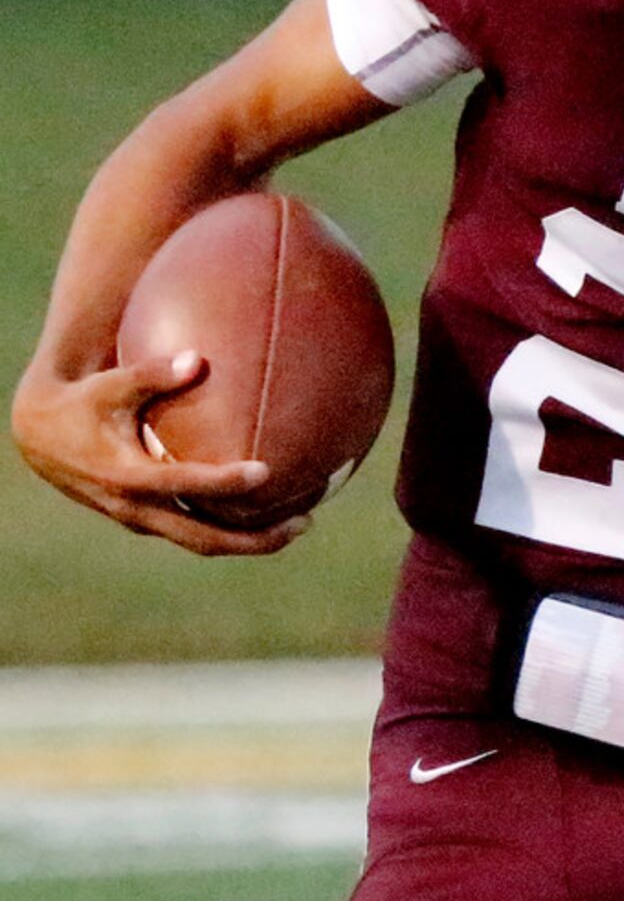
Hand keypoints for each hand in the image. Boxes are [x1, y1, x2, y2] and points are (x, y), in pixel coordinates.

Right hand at [11, 350, 306, 555]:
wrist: (42, 440)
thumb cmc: (82, 402)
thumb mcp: (108, 385)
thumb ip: (151, 374)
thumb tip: (197, 358)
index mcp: (127, 477)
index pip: (183, 485)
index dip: (224, 483)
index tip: (265, 472)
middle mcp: (137, 508)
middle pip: (204, 538)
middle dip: (255, 538)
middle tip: (305, 522)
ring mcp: (143, 520)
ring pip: (203, 541)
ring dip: (250, 540)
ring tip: (299, 523)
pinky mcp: (148, 520)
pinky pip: (196, 530)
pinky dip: (232, 526)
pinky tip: (267, 508)